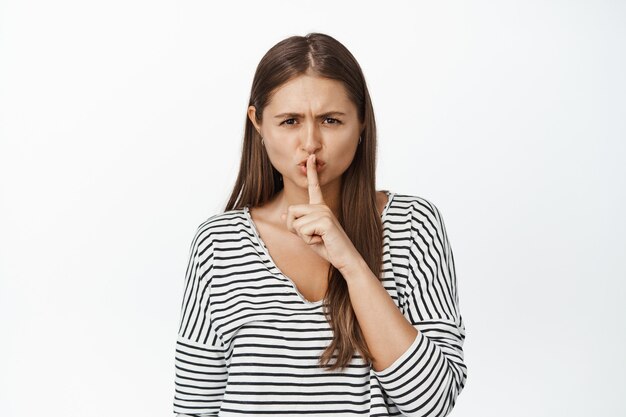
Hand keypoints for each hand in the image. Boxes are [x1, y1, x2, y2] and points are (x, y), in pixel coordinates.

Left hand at [280, 154, 363, 272]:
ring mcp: (324, 212)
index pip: (314, 187)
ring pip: (296, 223)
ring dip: (303, 236)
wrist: (345, 259)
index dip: (312, 172)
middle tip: (311, 236)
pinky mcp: (325, 221)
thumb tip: (285, 213)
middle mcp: (322, 206)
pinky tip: (322, 240)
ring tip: (319, 238)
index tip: (311, 157)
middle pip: (293, 210)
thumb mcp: (308, 234)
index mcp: (320, 207)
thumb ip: (297, 223)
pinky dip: (308, 240)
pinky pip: (302, 230)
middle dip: (294, 228)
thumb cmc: (328, 247)